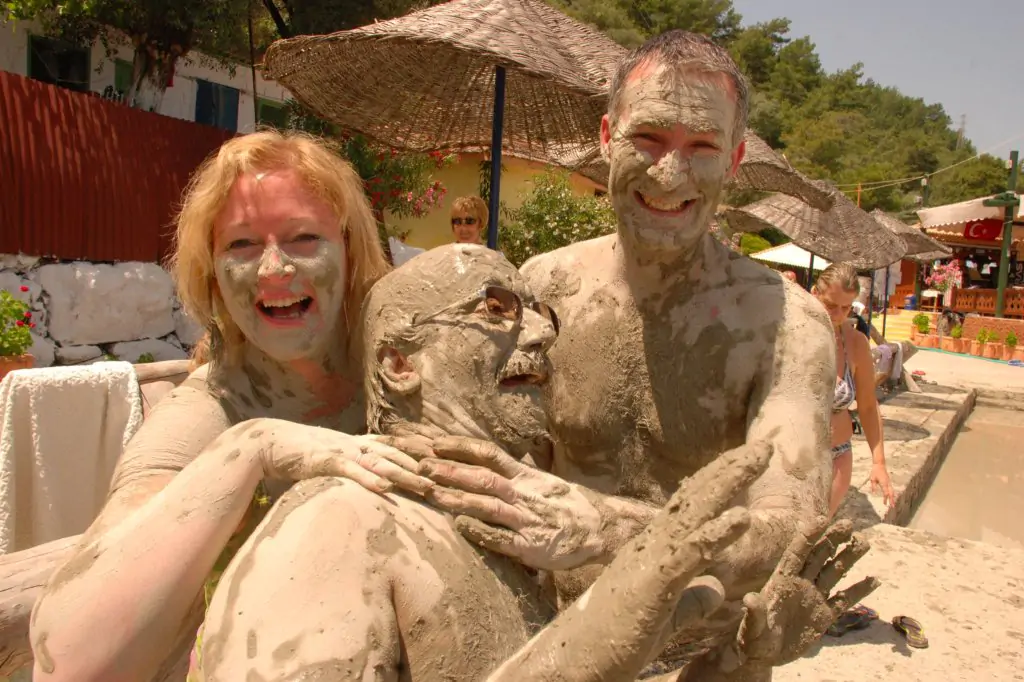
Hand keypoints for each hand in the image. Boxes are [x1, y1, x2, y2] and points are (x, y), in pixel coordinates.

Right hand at [237, 418, 434, 495]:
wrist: (265, 442)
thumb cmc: (294, 453)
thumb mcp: (327, 457)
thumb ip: (346, 464)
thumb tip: (363, 477)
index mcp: (354, 443)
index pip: (392, 446)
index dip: (416, 453)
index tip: (440, 462)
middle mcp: (352, 444)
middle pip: (394, 455)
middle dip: (420, 466)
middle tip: (444, 479)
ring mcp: (340, 451)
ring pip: (379, 463)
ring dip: (404, 475)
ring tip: (426, 486)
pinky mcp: (325, 461)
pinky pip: (352, 471)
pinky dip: (369, 480)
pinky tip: (386, 489)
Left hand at [414, 436, 605, 569]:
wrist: (600, 528)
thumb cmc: (565, 504)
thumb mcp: (540, 481)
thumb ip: (512, 473)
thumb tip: (480, 462)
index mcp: (524, 476)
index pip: (488, 454)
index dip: (460, 447)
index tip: (433, 442)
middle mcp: (522, 494)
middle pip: (482, 477)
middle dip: (450, 470)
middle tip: (420, 464)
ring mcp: (525, 520)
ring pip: (487, 505)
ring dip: (458, 498)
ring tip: (431, 493)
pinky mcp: (529, 547)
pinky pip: (502, 538)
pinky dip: (481, 531)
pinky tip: (460, 527)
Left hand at [717, 517, 879, 672]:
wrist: (764, 655)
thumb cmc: (753, 638)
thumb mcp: (753, 627)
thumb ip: (755, 613)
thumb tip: (750, 599)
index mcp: (782, 580)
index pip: (797, 552)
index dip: (808, 535)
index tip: (821, 518)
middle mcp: (800, 584)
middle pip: (819, 556)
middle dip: (832, 538)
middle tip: (848, 523)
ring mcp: (814, 598)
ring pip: (835, 572)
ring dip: (849, 557)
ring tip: (863, 541)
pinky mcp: (824, 615)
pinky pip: (844, 600)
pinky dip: (859, 590)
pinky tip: (874, 580)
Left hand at [869, 462, 895, 507]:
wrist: (880, 465)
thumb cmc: (875, 472)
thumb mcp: (872, 479)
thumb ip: (873, 486)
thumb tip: (874, 493)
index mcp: (884, 483)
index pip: (885, 492)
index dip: (885, 499)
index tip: (885, 504)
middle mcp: (888, 483)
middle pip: (891, 493)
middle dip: (892, 500)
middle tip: (892, 506)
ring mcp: (889, 482)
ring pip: (892, 491)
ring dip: (892, 498)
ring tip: (893, 504)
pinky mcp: (889, 482)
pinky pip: (891, 489)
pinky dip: (892, 494)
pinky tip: (891, 498)